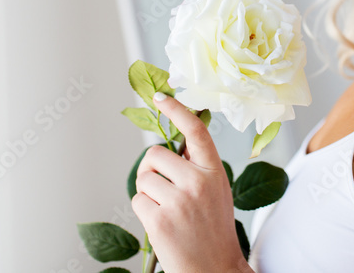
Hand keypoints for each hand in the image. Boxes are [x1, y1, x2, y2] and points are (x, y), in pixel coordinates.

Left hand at [133, 92, 249, 272]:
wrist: (214, 269)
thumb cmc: (213, 230)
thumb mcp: (216, 191)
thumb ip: (198, 167)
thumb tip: (176, 142)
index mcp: (214, 172)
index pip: (196, 132)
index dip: (177, 111)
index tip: (161, 97)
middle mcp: (197, 183)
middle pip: (155, 154)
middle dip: (152, 169)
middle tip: (162, 188)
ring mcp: (178, 202)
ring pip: (143, 179)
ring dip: (148, 193)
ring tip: (167, 210)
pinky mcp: (159, 221)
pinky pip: (137, 200)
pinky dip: (144, 211)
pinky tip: (161, 225)